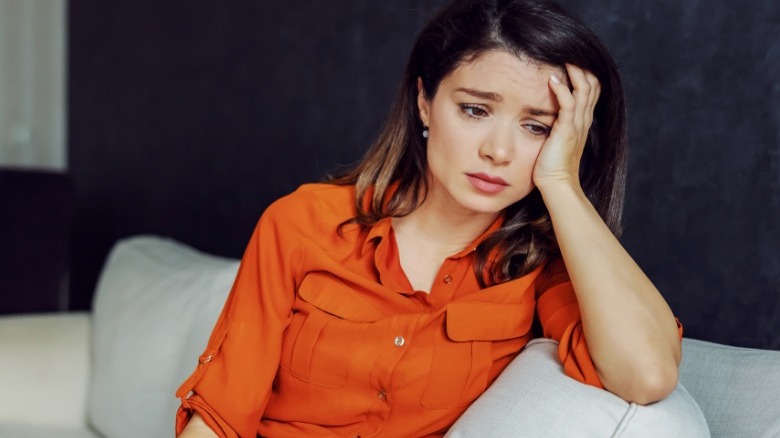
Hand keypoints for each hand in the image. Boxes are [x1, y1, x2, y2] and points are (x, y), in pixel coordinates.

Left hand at [533, 64, 600, 190]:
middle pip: (593, 84)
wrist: (557, 184)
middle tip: (568, 54)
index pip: (591, 90)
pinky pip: (569, 103)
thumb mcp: (556, 140)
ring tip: (564, 59)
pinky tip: (552, 79)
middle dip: (582, 67)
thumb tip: (544, 114)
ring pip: (584, 89)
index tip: (570, 62)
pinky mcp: (567, 130)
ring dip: (575, 72)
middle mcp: (584, 120)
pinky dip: (562, 89)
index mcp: (582, 122)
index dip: (584, 74)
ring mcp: (577, 124)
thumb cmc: (552, 166)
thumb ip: (555, 125)